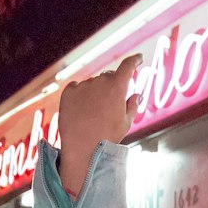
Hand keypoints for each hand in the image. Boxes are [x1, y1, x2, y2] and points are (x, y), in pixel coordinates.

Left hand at [57, 53, 141, 194]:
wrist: (81, 148)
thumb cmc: (107, 137)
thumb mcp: (126, 123)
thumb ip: (132, 105)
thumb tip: (136, 95)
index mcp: (117, 87)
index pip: (128, 66)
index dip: (134, 61)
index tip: (138, 58)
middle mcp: (99, 81)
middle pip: (109, 77)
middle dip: (112, 86)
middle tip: (110, 105)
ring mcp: (83, 85)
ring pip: (92, 84)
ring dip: (95, 93)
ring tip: (93, 114)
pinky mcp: (68, 92)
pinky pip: (77, 88)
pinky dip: (80, 95)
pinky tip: (81, 111)